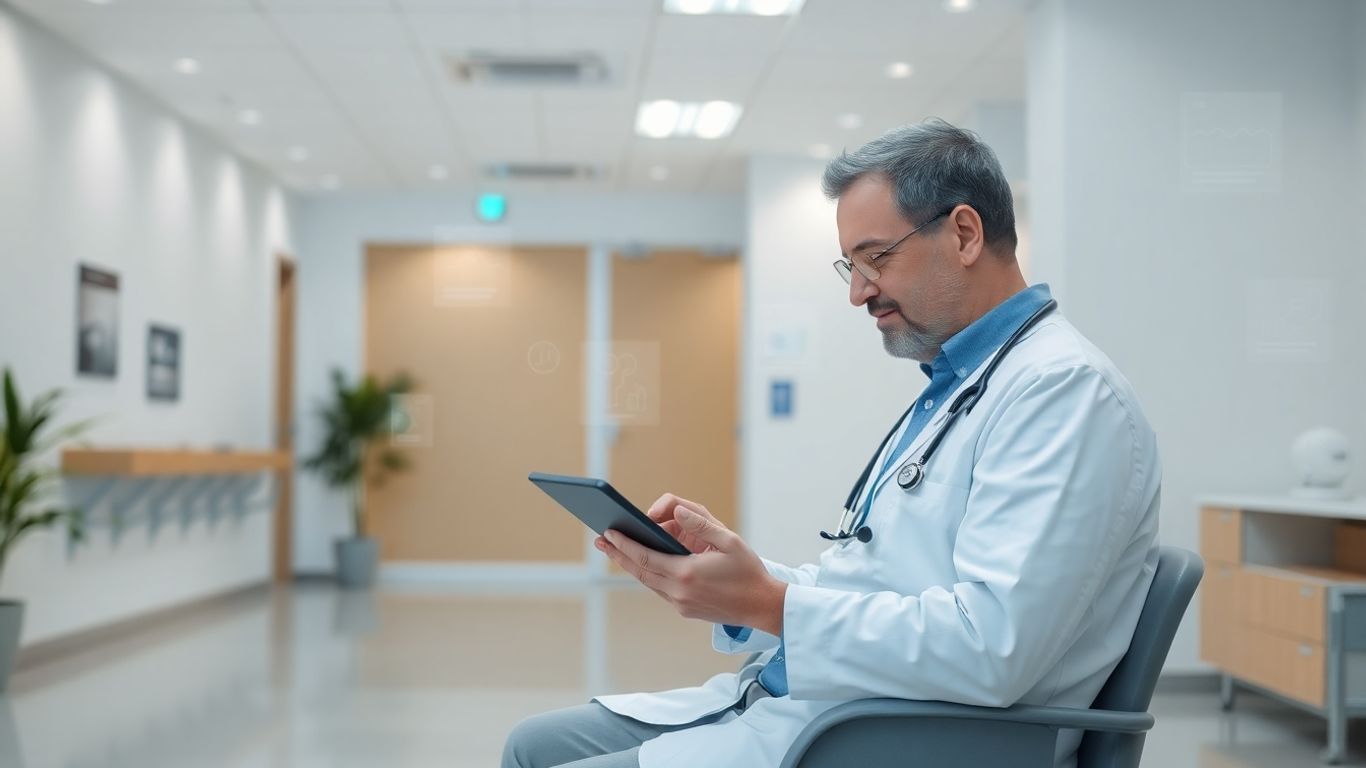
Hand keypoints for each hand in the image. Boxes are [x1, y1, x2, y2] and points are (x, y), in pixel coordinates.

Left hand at [596, 502, 786, 634]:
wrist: (762, 606)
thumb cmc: (748, 571)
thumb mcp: (729, 541)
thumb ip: (701, 524)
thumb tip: (676, 511)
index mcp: (687, 573)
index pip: (645, 557)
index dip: (624, 545)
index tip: (608, 533)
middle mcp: (679, 592)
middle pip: (639, 571)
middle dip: (618, 554)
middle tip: (601, 540)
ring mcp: (681, 604)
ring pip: (648, 582)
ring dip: (631, 565)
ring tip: (615, 550)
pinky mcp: (685, 610)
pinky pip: (660, 589)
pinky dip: (648, 575)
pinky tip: (643, 563)